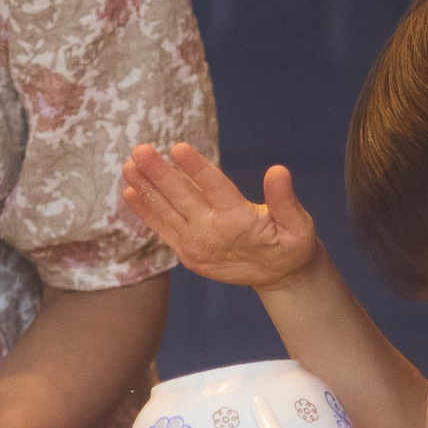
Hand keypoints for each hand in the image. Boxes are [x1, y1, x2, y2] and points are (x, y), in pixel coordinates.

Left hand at [119, 143, 319, 289]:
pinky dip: (145, 211)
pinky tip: (129, 191)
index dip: (196, 168)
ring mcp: (196, 246)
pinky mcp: (187, 254)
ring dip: (145, 188)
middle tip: (139, 149)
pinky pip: (162, 229)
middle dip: (159, 173)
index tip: (178, 147)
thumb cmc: (290, 245)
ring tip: (128, 165)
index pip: (215, 189)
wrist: (277, 279)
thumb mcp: (299, 226)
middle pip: (182, 197)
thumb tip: (278, 171)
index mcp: (240, 222)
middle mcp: (213, 233)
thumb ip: (285, 200)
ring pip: (166, 212)